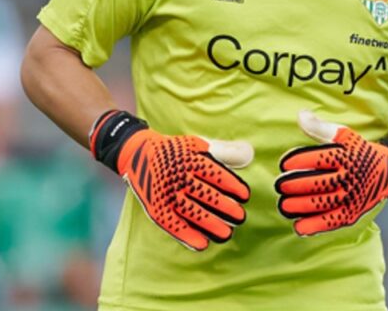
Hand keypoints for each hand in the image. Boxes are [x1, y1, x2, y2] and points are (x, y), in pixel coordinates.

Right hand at [90, 110, 252, 250]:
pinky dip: (188, 236)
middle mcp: (178, 177)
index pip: (217, 175)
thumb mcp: (198, 144)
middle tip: (241, 217)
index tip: (245, 196)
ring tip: (227, 233)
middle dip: (227, 208)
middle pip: (207, 196)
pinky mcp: (156, 207)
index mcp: (191, 159)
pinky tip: (202, 244)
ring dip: (212, 225)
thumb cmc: (175, 151)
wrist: (138, 153)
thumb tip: (249, 154)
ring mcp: (166, 194)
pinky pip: (173, 225)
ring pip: (192, 212)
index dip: (233, 186)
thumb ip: (224, 150)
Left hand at [275, 111, 387, 236]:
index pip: (317, 158)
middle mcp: (349, 178)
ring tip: (283, 205)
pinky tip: (298, 226)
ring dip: (298, 206)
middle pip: (316, 184)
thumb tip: (300, 116)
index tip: (283, 164)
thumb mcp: (345, 135)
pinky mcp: (352, 213)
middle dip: (293, 186)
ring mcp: (351, 198)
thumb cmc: (360, 151)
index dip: (297, 161)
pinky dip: (313, 226)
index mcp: (346, 156)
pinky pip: (331, 222)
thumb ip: (321, 127)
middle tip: (279, 185)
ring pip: (320, 204)